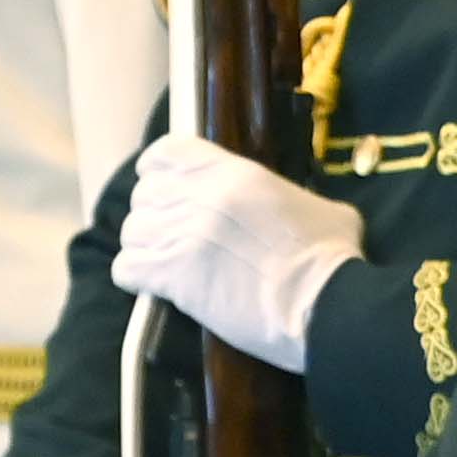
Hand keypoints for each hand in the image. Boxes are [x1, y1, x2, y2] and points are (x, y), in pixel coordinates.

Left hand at [117, 135, 364, 374]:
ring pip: (132, 231)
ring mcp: (183, 236)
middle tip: (170, 234)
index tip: (163, 183)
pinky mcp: (173, 277)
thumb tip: (290, 209)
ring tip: (161, 262)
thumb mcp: (320, 208)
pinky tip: (152, 285)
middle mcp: (202, 197)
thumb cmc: (331, 258)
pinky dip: (134, 276)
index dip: (158, 168)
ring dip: (144, 246)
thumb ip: (289, 198)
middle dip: (153, 213)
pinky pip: (126, 268)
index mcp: (235, 174)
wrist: (323, 303)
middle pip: (145, 194)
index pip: (168, 152)